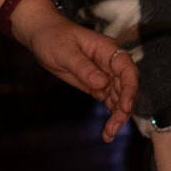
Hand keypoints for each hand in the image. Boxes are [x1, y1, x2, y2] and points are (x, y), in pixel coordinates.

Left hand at [7, 0, 138, 138]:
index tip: (125, 106)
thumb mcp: (65, 52)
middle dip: (124, 107)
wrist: (41, 35)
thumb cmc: (53, 37)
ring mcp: (104, 75)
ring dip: (117, 116)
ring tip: (109, 134)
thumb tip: (103, 83)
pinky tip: (107, 131)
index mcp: (107, 50)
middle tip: (114, 126)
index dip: (130, 88)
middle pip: (126, 87)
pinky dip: (110, 115)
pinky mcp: (96, 85)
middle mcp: (110, 63)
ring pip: (119, 97)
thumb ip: (84, 67)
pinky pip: (108, 101)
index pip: (127, 69)